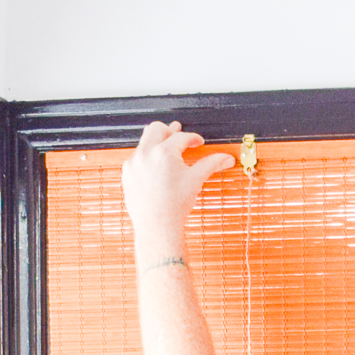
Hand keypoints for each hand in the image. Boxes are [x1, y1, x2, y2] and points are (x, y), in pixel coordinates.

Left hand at [122, 119, 234, 254]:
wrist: (157, 226)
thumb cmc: (175, 205)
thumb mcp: (195, 181)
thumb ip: (211, 164)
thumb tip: (228, 158)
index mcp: (163, 153)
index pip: (181, 137)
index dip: (193, 138)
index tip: (198, 143)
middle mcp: (146, 154)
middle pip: (157, 128)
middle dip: (170, 131)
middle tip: (178, 134)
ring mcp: (134, 163)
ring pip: (144, 141)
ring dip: (157, 142)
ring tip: (166, 147)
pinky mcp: (127, 173)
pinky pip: (137, 157)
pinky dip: (147, 157)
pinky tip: (156, 166)